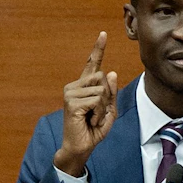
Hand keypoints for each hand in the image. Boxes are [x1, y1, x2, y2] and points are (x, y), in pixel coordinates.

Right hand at [54, 32, 118, 177]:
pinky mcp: (72, 102)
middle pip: (102, 77)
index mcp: (83, 87)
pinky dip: (99, 113)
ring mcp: (71, 93)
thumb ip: (111, 93)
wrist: (80, 148)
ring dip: (103, 107)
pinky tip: (90, 121)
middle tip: (97, 113)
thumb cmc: (93, 130)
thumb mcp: (108, 111)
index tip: (104, 34)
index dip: (98, 49)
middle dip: (107, 97)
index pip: (92, 64)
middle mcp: (74, 86)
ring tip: (92, 118)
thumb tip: (111, 72)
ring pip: (102, 89)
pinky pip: (97, 100)